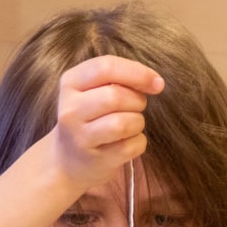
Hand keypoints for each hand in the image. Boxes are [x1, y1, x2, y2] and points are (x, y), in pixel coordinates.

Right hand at [49, 55, 164, 196]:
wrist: (69, 158)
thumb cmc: (91, 116)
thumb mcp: (94, 90)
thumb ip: (119, 78)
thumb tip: (155, 82)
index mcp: (70, 82)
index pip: (105, 67)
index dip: (137, 72)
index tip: (157, 83)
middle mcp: (70, 108)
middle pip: (116, 96)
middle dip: (137, 101)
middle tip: (135, 107)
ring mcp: (80, 136)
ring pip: (124, 123)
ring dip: (138, 122)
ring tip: (130, 124)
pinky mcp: (95, 159)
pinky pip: (131, 146)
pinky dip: (138, 142)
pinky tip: (128, 141)